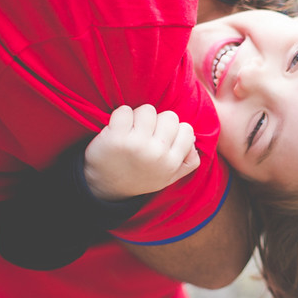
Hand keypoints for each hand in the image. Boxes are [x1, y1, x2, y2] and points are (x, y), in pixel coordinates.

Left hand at [82, 104, 200, 200]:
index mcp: (171, 164)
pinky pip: (125, 110)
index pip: (187, 130)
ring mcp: (136, 144)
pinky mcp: (116, 137)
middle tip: (144, 134)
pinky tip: (117, 129)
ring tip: (131, 131)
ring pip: (148, 110)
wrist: (103, 187)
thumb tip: (194, 139)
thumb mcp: (168, 178)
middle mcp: (156, 154)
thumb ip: (187, 162)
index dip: (174, 130)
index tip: (160, 139)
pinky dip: (120, 116)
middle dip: (157, 122)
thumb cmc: (138, 177)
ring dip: (138, 117)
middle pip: (169, 116)